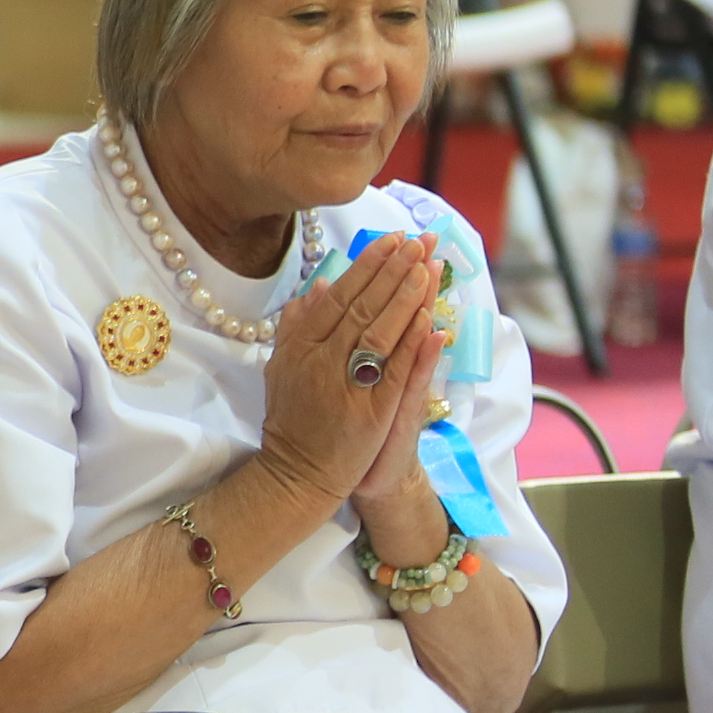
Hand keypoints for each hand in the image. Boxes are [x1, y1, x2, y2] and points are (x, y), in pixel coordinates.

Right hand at [260, 232, 443, 505]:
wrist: (298, 473)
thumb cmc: (296, 420)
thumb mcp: (283, 369)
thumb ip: (297, 328)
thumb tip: (317, 287)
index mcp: (301, 348)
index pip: (339, 296)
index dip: (366, 266)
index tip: (391, 239)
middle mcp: (322, 362)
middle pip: (362, 306)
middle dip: (392, 270)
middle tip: (417, 240)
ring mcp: (348, 386)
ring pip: (380, 332)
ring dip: (405, 297)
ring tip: (427, 265)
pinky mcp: (372, 412)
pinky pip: (395, 372)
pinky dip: (412, 346)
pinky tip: (428, 320)